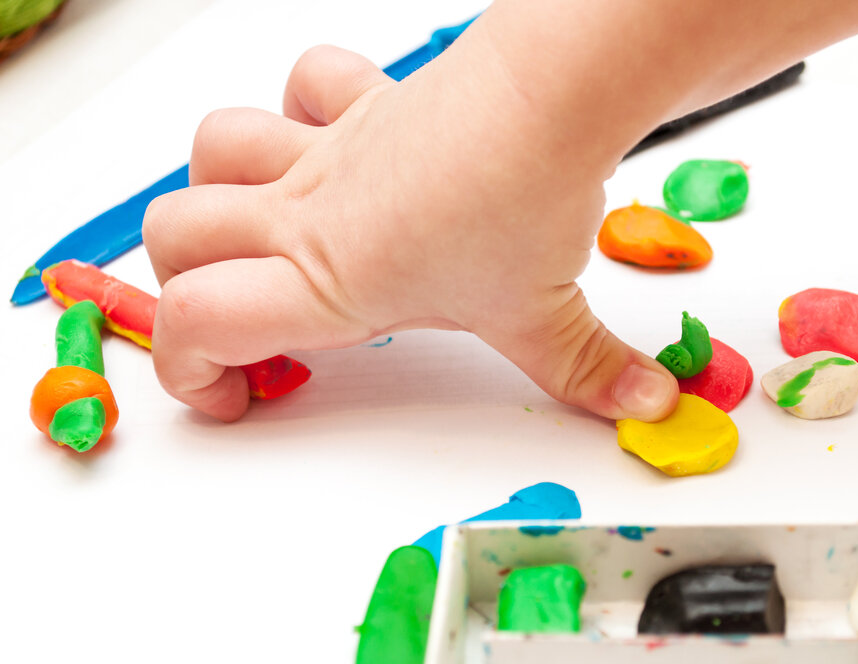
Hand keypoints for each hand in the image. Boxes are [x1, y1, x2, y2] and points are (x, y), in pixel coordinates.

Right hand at [143, 44, 677, 422]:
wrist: (544, 97)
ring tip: (267, 234)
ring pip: (214, 149)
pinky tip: (335, 147)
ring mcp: (329, 151)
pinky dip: (300, 113)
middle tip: (243, 325)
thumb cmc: (522, 200)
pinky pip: (304, 87)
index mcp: (328, 279)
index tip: (236, 400)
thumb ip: (588, 371)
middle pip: (173, 234)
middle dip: (180, 285)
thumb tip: (643, 402)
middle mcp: (308, 211)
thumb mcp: (546, 318)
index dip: (187, 372)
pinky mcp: (364, 106)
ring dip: (220, 192)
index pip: (197, 321)